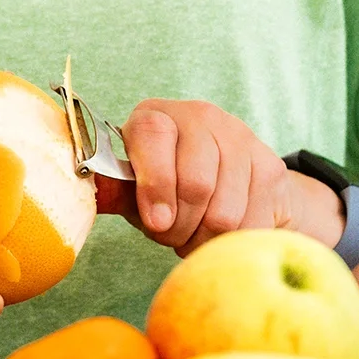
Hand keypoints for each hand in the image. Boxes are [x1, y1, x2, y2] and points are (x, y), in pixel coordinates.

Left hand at [118, 99, 292, 256]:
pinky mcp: (270, 167)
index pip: (154, 137)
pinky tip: (220, 233)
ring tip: (194, 234)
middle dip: (179, 227)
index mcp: (157, 116)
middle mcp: (200, 116)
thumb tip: (89, 192)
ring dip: (204, 239)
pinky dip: (231, 242)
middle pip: (196, 183)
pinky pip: (250, 223)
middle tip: (171, 236)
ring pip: (224, 211)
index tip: (155, 222)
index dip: (155, 185)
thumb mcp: (137, 188)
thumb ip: (116, 192)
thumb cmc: (169, 186)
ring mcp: (240, 138)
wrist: (230, 182)